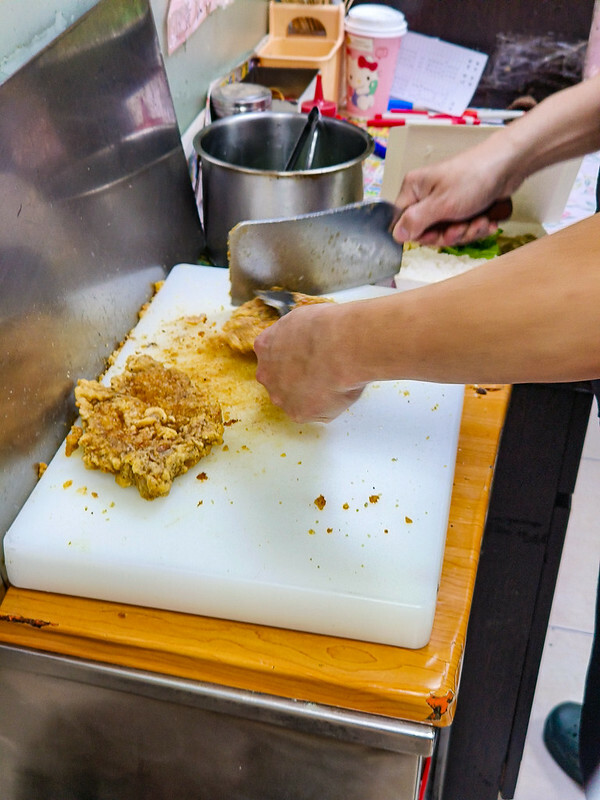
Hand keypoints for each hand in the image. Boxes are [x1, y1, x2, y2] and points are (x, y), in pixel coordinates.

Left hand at [254, 303, 364, 423]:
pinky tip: (339, 390)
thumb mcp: (302, 318)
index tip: (309, 356)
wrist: (341, 345)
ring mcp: (281, 397)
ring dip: (312, 394)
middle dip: (298, 378)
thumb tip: (305, 341)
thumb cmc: (326, 327)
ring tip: (335, 380)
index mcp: (265, 346)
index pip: (273, 356)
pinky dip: (328, 405)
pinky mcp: (298, 414)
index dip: (293, 357)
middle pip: (279, 381)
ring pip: (296, 399)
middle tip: (322, 371)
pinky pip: (315, 413)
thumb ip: (295, 336)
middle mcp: (266, 374)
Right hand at [391, 140, 516, 246]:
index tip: (437, 233)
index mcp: (414, 190)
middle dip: (450, 234)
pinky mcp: (462, 207)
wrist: (509, 165)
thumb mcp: (441, 204)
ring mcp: (445, 202)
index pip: (403, 223)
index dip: (420, 234)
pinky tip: (487, 220)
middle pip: (428, 232)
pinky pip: (463, 228)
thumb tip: (395, 235)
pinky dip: (476, 228)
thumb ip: (415, 221)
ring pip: (448, 232)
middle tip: (462, 227)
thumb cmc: (474, 177)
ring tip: (480, 220)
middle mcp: (426, 196)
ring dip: (467, 232)